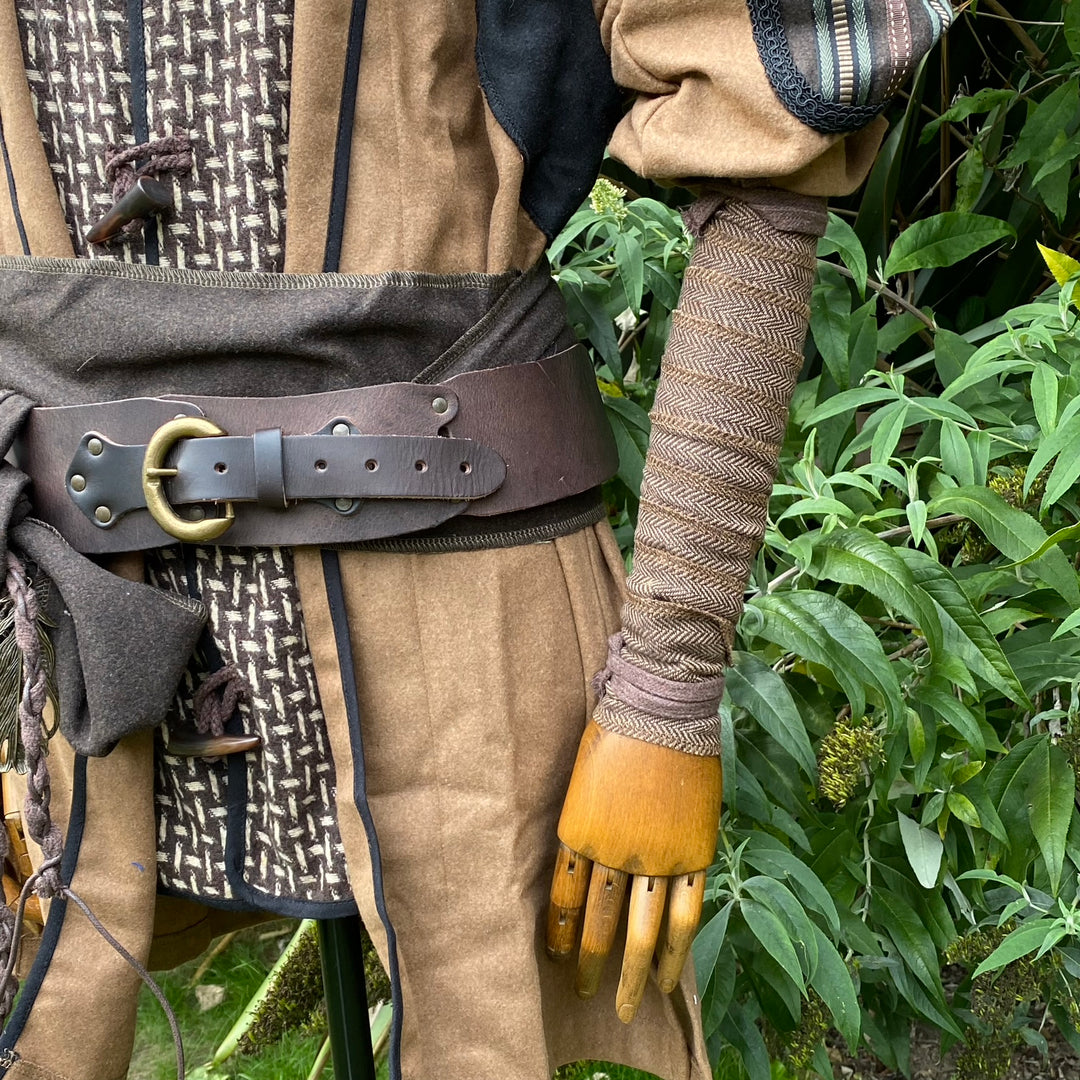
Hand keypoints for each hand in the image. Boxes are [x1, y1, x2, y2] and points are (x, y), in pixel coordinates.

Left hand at [545, 720, 721, 1021]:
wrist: (661, 708)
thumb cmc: (614, 732)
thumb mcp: (582, 780)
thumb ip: (584, 825)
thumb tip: (584, 864)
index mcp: (578, 833)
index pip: (562, 901)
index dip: (558, 935)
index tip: (556, 957)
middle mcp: (615, 854)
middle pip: (600, 926)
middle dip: (590, 966)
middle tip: (583, 993)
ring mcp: (657, 858)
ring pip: (645, 934)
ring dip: (634, 976)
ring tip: (628, 1007)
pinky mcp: (693, 854)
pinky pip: (685, 916)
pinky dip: (677, 952)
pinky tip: (671, 978)